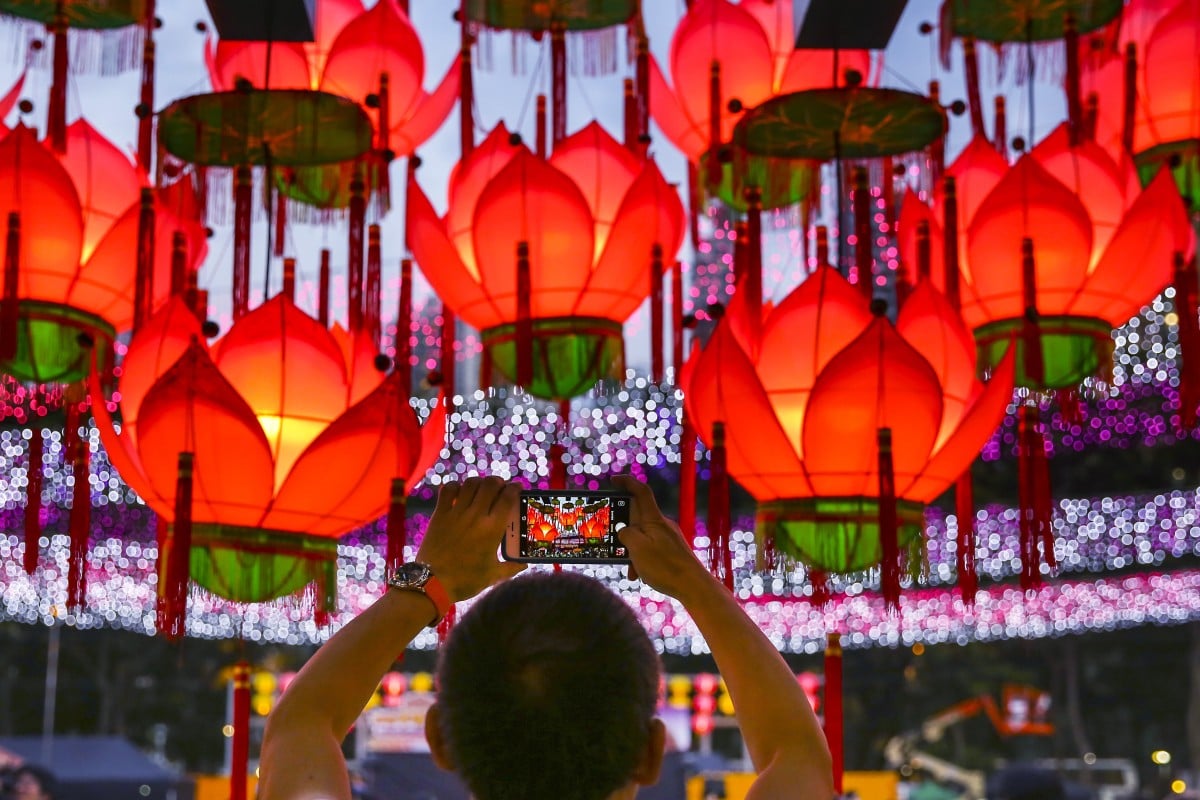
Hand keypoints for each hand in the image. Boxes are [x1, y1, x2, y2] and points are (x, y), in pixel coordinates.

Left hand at [417, 477, 524, 602]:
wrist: (432, 582)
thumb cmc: (465, 580)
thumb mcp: (492, 575)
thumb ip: (510, 568)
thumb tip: (525, 565)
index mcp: (492, 529)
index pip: (507, 498)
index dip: (514, 488)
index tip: (517, 487)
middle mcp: (476, 515)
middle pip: (490, 484)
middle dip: (498, 482)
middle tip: (499, 487)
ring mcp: (456, 512)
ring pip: (470, 484)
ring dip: (479, 482)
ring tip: (481, 488)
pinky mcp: (439, 514)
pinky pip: (448, 490)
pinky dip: (455, 486)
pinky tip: (459, 491)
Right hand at [612, 475, 711, 600]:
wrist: (694, 586)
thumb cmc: (666, 567)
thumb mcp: (637, 549)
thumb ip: (626, 535)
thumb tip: (625, 531)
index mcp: (654, 520)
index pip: (640, 492)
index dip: (627, 482)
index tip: (613, 480)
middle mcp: (662, 525)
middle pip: (637, 518)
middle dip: (623, 531)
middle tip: (613, 543)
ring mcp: (668, 537)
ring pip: (642, 538)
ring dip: (632, 550)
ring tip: (631, 569)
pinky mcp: (672, 550)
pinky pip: (651, 549)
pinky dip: (642, 559)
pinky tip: (640, 575)